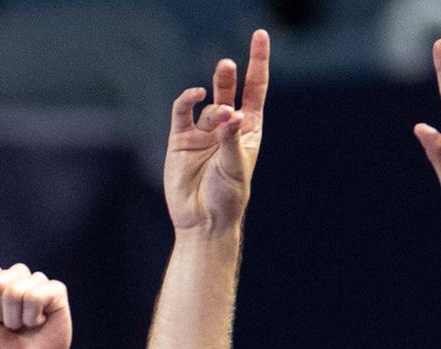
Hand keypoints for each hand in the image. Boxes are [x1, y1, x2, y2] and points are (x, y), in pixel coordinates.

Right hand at [164, 30, 268, 237]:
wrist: (202, 221)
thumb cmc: (227, 197)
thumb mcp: (235, 167)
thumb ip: (231, 138)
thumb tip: (229, 112)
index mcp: (248, 130)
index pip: (255, 88)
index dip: (258, 61)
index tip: (260, 35)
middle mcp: (225, 127)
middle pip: (229, 89)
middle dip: (228, 76)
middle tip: (226, 64)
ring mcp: (202, 132)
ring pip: (207, 104)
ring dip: (213, 106)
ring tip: (220, 117)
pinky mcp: (180, 139)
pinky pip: (182, 112)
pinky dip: (187, 100)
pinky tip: (193, 96)